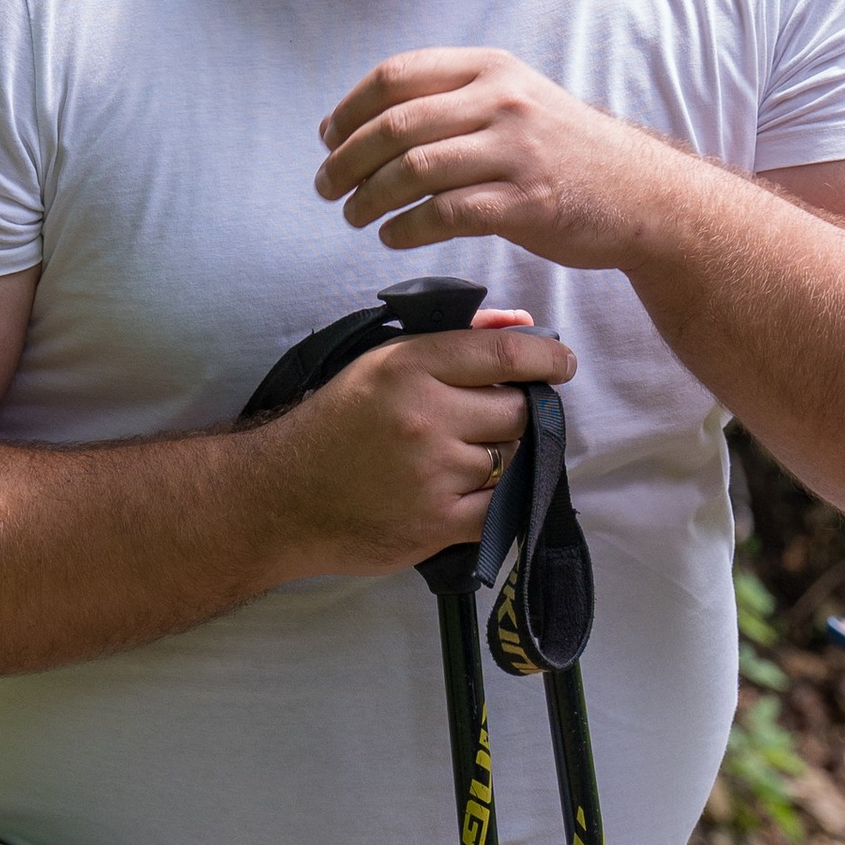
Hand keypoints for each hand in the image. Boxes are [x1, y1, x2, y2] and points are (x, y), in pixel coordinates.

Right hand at [252, 319, 575, 579]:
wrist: (281, 497)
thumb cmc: (334, 425)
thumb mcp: (382, 364)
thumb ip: (455, 340)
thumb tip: (522, 323)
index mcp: (410, 367)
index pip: (504, 353)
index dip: (547, 357)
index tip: (563, 364)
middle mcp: (425, 415)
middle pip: (517, 410)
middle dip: (515, 415)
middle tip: (490, 423)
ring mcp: (433, 471)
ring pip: (511, 459)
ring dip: (500, 461)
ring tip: (460, 462)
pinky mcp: (438, 521)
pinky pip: (500, 507)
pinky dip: (495, 502)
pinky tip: (469, 494)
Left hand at [316, 48, 680, 268]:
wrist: (642, 195)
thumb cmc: (566, 153)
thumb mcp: (517, 101)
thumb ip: (455, 101)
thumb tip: (370, 120)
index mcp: (490, 68)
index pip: (395, 76)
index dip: (349, 109)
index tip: (327, 138)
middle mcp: (502, 101)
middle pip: (394, 125)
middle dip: (345, 160)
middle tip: (326, 186)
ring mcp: (515, 151)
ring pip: (412, 170)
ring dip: (368, 198)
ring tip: (352, 216)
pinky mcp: (526, 202)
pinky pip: (443, 215)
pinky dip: (405, 229)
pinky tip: (392, 236)